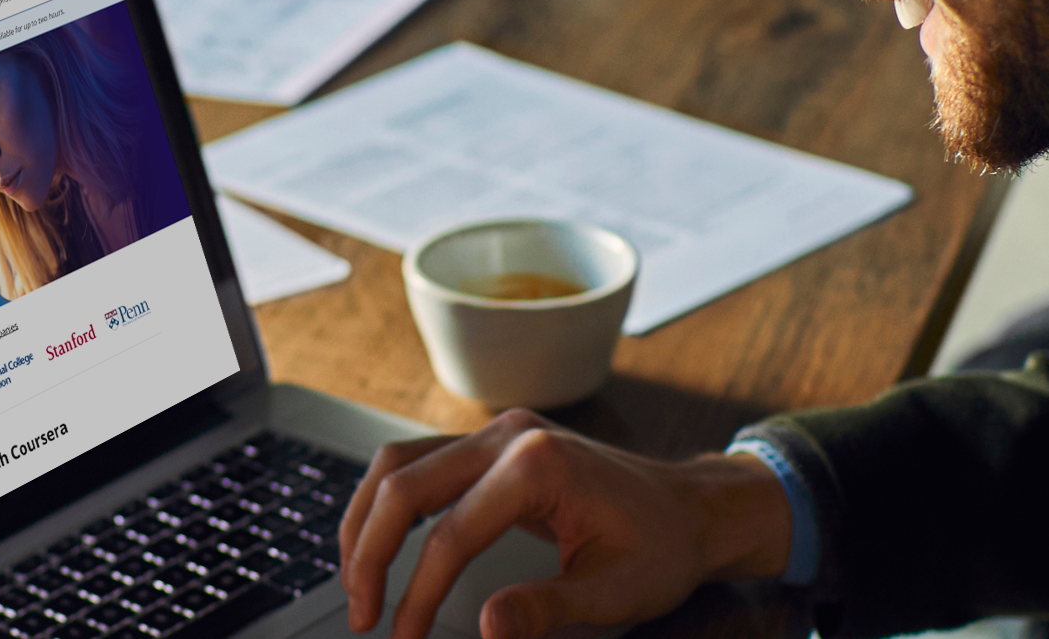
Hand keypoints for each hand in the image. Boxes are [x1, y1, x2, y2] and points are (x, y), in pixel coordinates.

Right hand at [337, 410, 791, 638]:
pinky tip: (379, 542)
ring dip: (366, 520)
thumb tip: (486, 628)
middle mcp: (509, 434)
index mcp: (539, 465)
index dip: (416, 594)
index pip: (451, 533)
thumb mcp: (615, 593)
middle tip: (361, 615)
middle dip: (369, 553)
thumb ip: (547, 610)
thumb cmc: (662, 549)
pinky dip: (388, 501)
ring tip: (356, 579)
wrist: (692, 508)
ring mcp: (497, 430)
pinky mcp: (492, 441)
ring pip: (399, 462)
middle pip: (403, 484)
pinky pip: (419, 460)